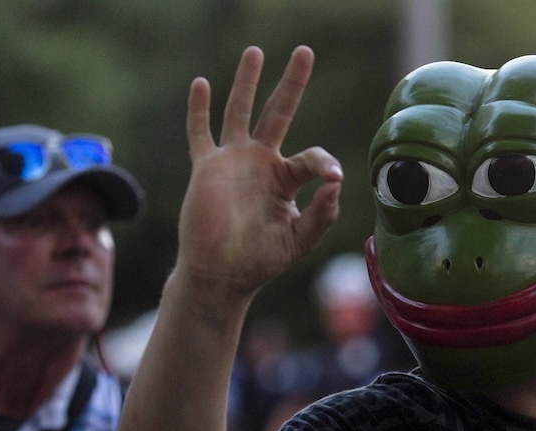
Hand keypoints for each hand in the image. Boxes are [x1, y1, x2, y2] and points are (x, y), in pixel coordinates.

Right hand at [176, 45, 343, 295]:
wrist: (221, 273)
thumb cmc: (260, 260)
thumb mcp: (300, 240)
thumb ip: (323, 214)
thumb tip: (336, 182)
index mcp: (286, 179)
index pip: (311, 157)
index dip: (325, 163)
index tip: (331, 178)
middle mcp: (261, 163)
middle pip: (278, 112)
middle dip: (292, 83)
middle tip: (304, 52)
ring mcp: (233, 161)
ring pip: (240, 111)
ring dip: (247, 82)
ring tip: (255, 52)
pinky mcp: (207, 167)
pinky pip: (200, 133)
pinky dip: (199, 109)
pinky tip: (201, 84)